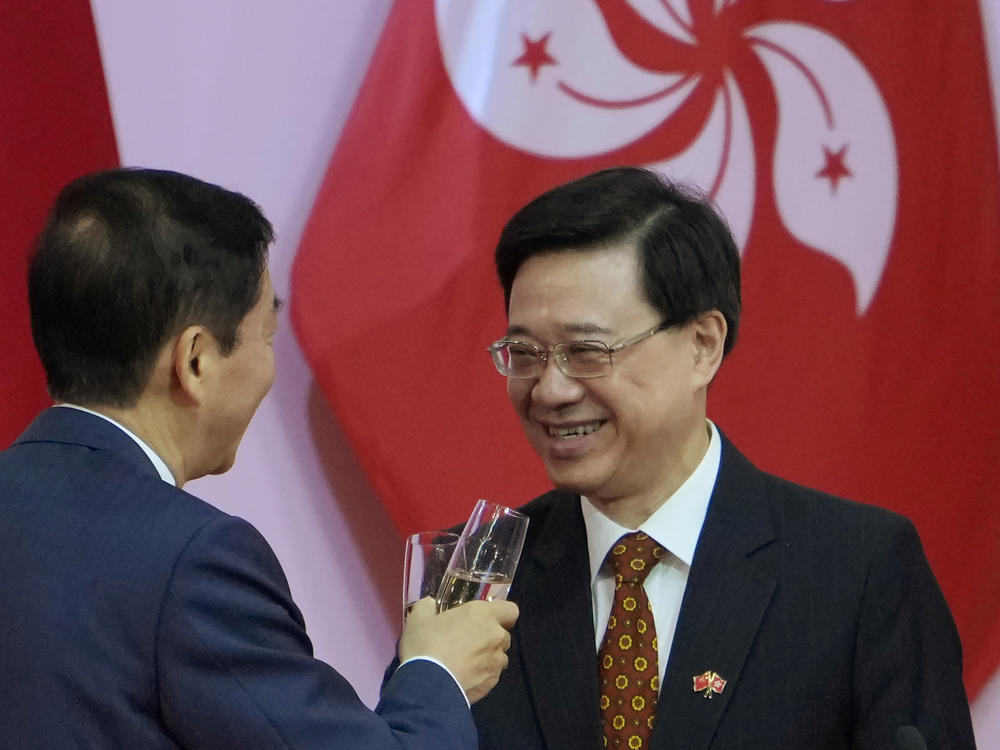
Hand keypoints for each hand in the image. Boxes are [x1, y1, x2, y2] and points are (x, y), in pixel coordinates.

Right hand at [400, 597, 518, 703]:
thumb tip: (430, 604)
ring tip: (465, 664)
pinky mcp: (492, 684)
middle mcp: (496, 636)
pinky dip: (481, 676)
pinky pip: (491, 676)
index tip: (487, 619)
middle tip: (468, 642)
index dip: (502, 614)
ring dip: (487, 658)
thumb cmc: (426, 645)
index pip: (511, 610)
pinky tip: (463, 678)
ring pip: (499, 657)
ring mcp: (496, 662)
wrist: (427, 685)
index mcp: (483, 615)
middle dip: (490, 638)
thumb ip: (428, 606)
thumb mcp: (418, 619)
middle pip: (503, 635)